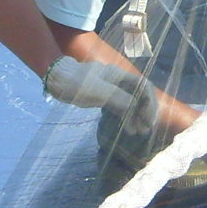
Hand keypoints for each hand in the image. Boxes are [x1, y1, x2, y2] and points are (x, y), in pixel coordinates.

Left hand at [43, 56, 158, 125]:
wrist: (57, 80)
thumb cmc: (75, 84)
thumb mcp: (96, 91)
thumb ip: (117, 98)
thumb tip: (135, 108)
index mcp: (120, 75)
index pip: (143, 87)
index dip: (149, 103)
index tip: (147, 120)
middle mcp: (119, 80)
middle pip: (140, 95)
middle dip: (145, 111)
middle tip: (146, 129)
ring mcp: (112, 88)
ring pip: (131, 102)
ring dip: (136, 116)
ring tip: (139, 132)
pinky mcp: (104, 96)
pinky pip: (121, 106)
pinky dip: (126, 116)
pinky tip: (128, 128)